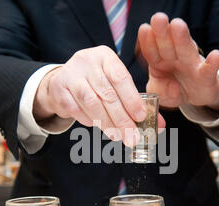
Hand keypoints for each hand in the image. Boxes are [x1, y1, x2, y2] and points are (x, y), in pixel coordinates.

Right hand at [33, 46, 165, 146]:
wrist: (62, 81)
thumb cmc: (97, 84)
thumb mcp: (116, 86)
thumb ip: (136, 103)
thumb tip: (159, 126)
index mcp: (105, 56)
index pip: (121, 78)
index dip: (132, 99)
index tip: (141, 117)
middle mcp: (87, 61)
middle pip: (107, 94)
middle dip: (122, 119)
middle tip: (132, 137)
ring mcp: (70, 74)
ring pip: (91, 103)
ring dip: (107, 123)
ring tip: (118, 136)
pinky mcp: (59, 89)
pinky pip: (76, 109)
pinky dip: (89, 121)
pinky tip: (98, 125)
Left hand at [138, 13, 218, 110]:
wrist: (196, 97)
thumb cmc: (175, 90)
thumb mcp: (161, 94)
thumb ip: (159, 91)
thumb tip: (172, 87)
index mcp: (160, 62)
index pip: (152, 51)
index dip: (148, 41)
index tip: (144, 29)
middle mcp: (176, 59)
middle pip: (167, 45)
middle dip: (162, 32)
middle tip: (158, 18)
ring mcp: (192, 65)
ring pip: (187, 50)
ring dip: (182, 38)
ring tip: (178, 25)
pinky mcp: (207, 75)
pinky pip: (210, 68)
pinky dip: (213, 62)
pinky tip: (216, 55)